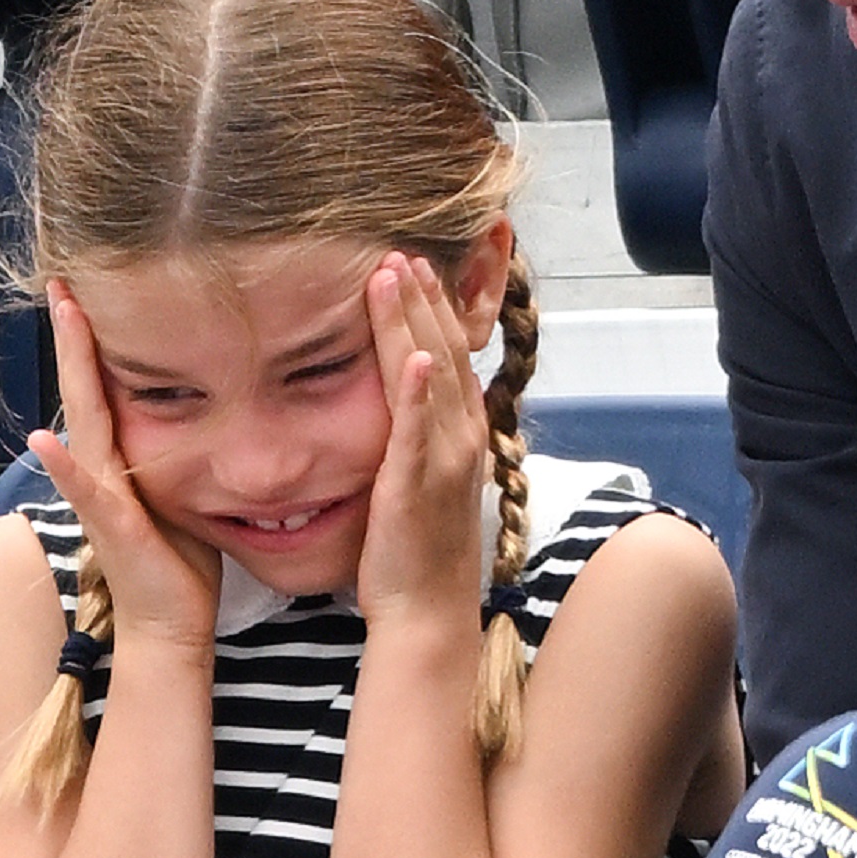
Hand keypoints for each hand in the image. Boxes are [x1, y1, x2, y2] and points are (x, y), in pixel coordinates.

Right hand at [28, 283, 220, 652]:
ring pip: (83, 420)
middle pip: (85, 388)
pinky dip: (64, 466)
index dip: (97, 340)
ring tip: (62, 316)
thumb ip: (184, 451)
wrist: (170, 626)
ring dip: (71, 367)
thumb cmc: (179, 564)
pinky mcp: (114, 527)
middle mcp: (103, 470)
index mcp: (122, 460)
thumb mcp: (185, 492)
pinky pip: (86, 490)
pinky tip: (43, 436)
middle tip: (61, 277)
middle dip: (74, 332)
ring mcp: (102, 496)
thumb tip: (213, 410)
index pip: (106, 388)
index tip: (88, 288)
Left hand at [356, 254, 487, 626]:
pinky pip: (416, 431)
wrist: (426, 610)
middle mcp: (461, 436)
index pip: (450, 353)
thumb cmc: (417, 548)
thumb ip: (421, 432)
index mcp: (461, 431)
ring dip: (412, 322)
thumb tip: (419, 392)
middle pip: (442, 350)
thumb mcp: (423, 476)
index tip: (414, 262)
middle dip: (422, 296)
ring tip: (395, 271)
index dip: (434, 306)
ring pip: (429, 375)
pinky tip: (408, 353)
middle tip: (400, 247)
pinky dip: (415, 390)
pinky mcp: (416, 486)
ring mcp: (443, 459)